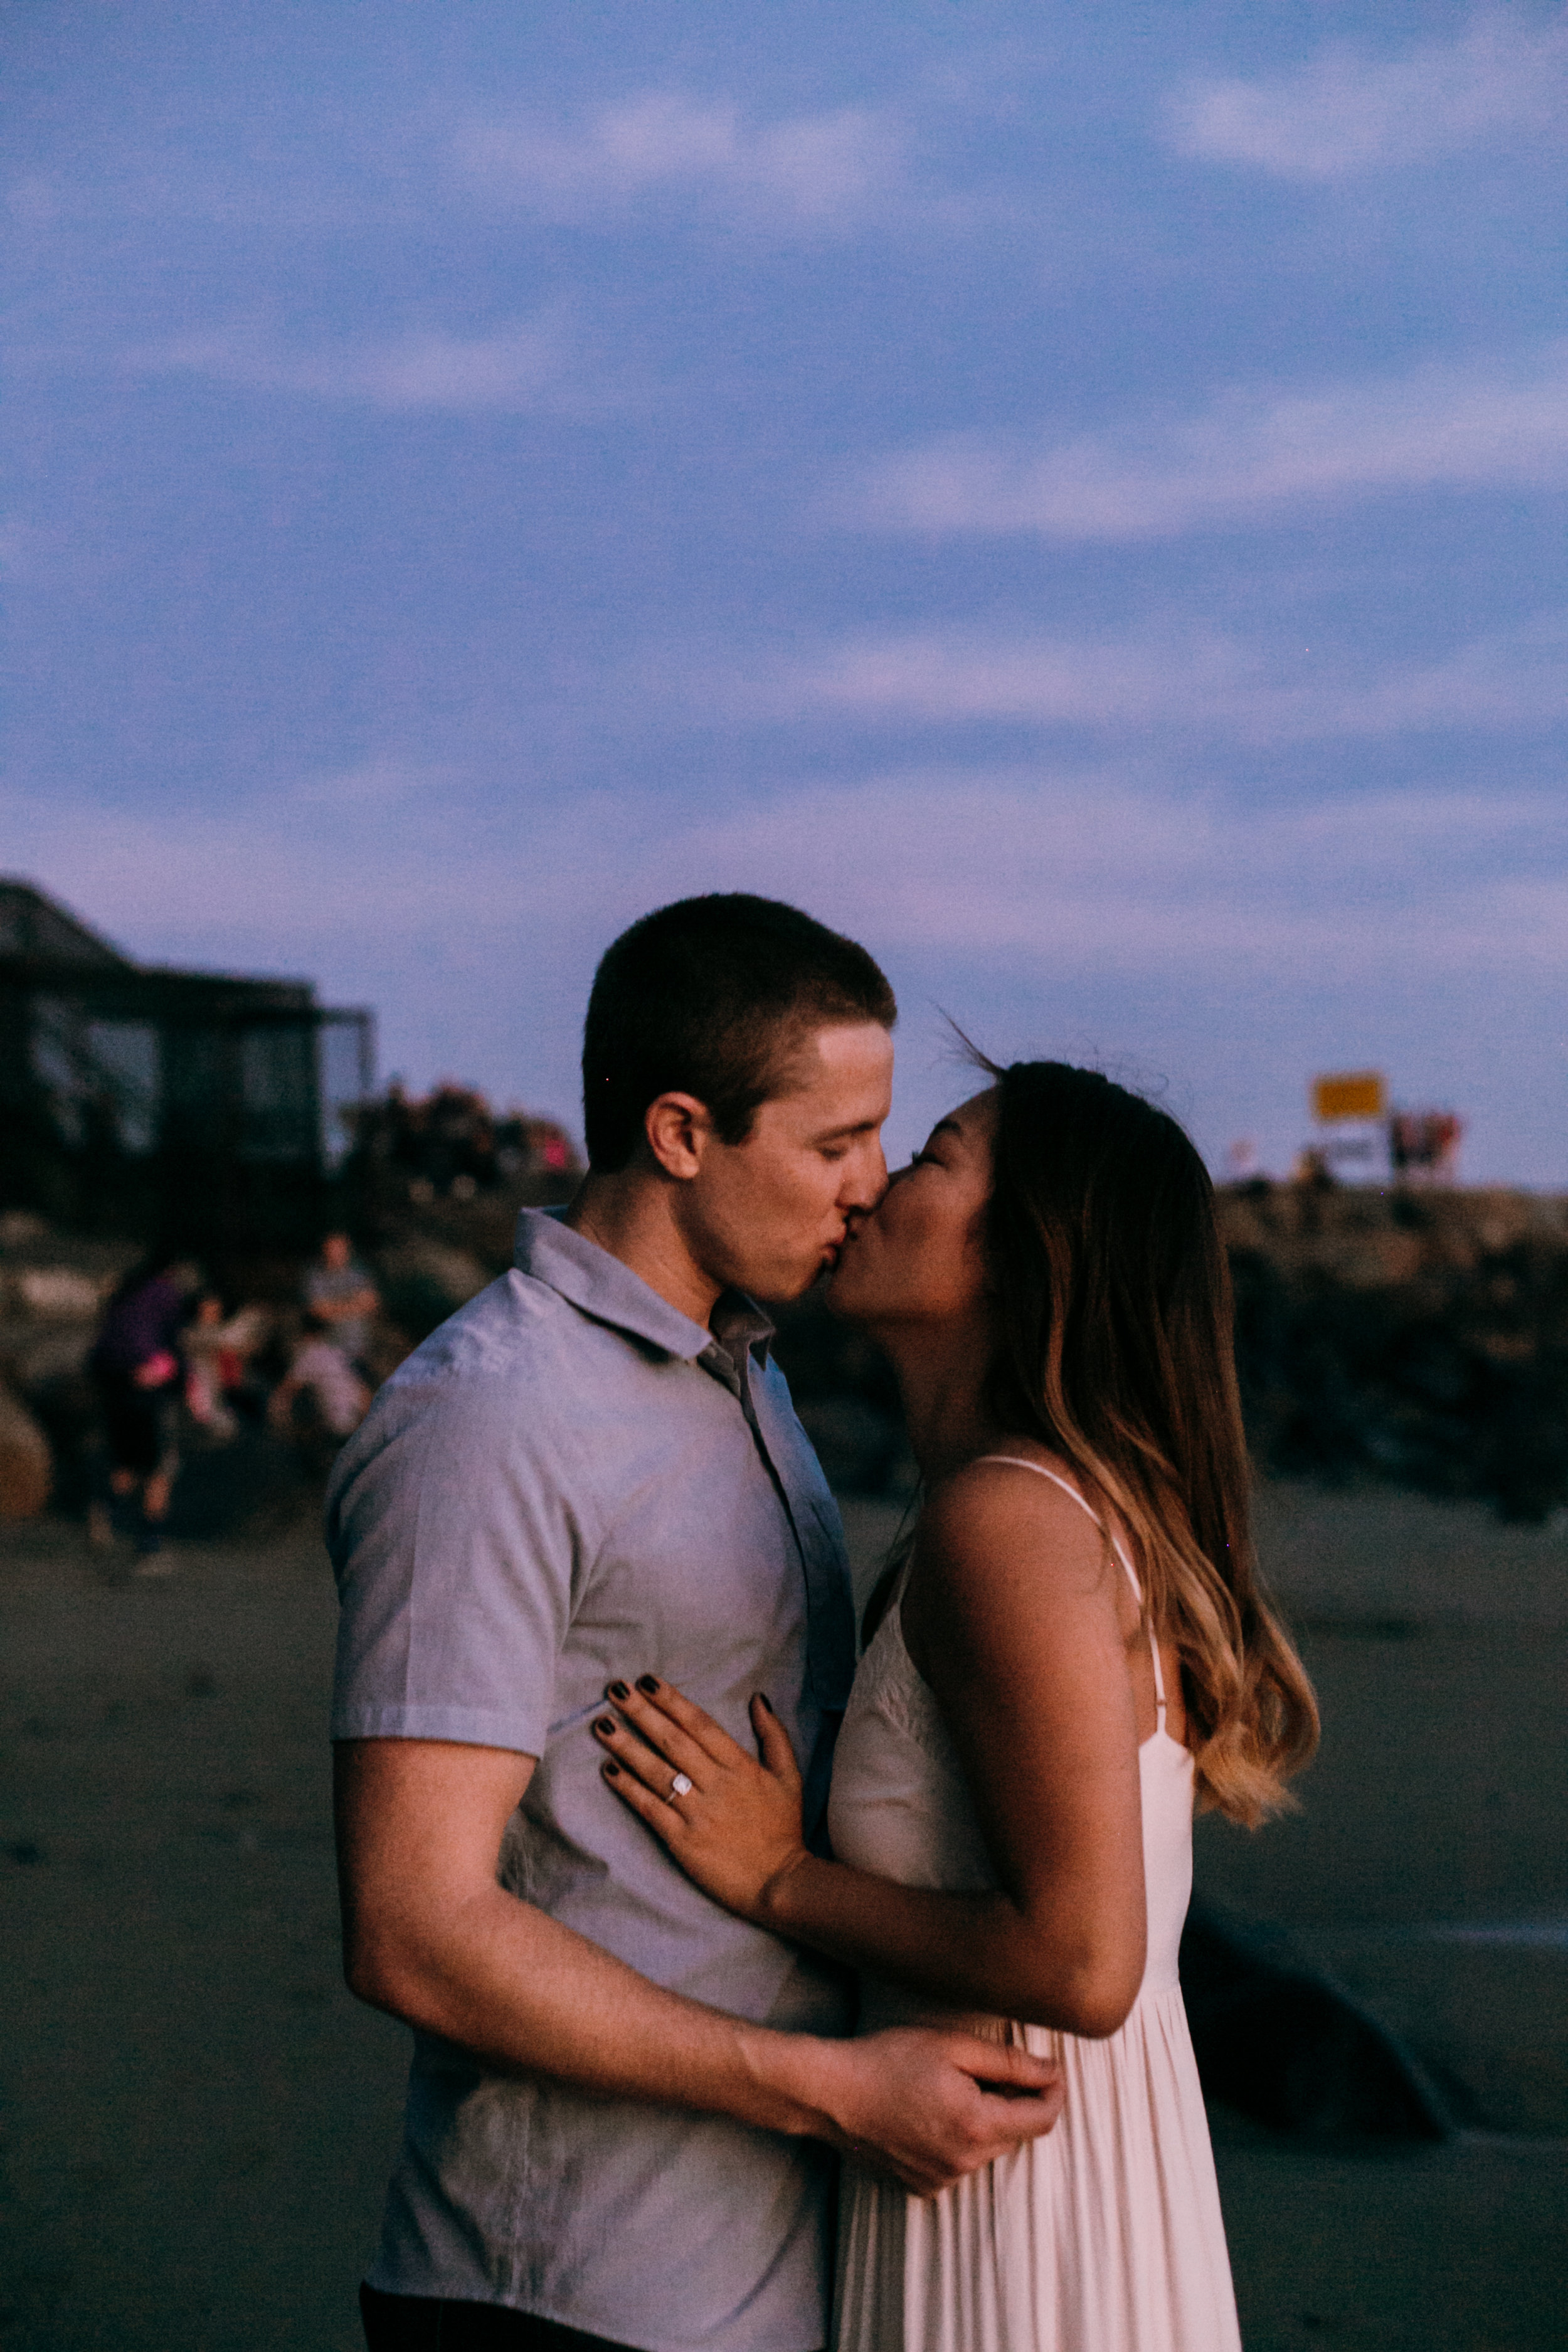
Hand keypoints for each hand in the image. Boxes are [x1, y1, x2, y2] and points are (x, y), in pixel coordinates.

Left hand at [595, 1676, 806, 1922]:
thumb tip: (758, 1699)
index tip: (647, 1681)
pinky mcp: (682, 1840)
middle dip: (641, 1713)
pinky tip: (609, 1770)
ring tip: (602, 1725)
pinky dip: (628, 1788)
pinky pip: (650, 1808)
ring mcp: (697, 1813)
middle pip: (672, 1741)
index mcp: (740, 1766)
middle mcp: (716, 1784)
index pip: (700, 1724)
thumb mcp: (789, 1777)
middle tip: (615, 1690)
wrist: (778, 1883)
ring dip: (626, 1746)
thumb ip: (774, 1736)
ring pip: (656, 1771)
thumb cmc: (783, 1829)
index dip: (672, 1700)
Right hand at [812, 2028, 1064, 2195]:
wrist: (832, 2093)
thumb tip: (1052, 2072)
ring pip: (986, 2148)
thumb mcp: (953, 2046)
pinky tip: (928, 2113)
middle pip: (1014, 2133)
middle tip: (982, 2068)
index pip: (1042, 2120)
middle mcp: (965, 2162)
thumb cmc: (889, 2060)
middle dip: (1012, 2101)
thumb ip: (1010, 2062)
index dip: (1054, 2093)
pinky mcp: (923, 2187)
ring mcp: (943, 2179)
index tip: (1051, 2071)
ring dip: (983, 2120)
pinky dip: (957, 2139)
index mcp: (977, 2125)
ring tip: (946, 2087)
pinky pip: (959, 2162)